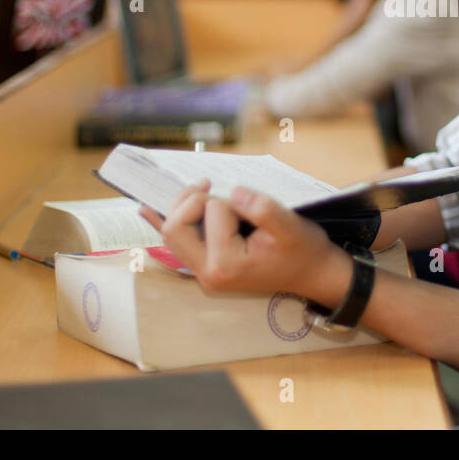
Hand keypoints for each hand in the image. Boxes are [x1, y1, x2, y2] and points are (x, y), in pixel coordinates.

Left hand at [138, 180, 351, 305]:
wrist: (313, 274)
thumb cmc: (304, 250)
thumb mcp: (291, 226)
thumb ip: (262, 208)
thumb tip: (232, 192)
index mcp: (225, 264)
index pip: (210, 212)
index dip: (231, 200)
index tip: (253, 209)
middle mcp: (208, 273)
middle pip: (177, 226)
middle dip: (192, 199)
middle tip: (212, 185)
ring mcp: (204, 272)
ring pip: (173, 232)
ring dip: (184, 206)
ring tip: (202, 188)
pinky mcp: (207, 267)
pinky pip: (177, 242)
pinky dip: (163, 222)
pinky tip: (145, 208)